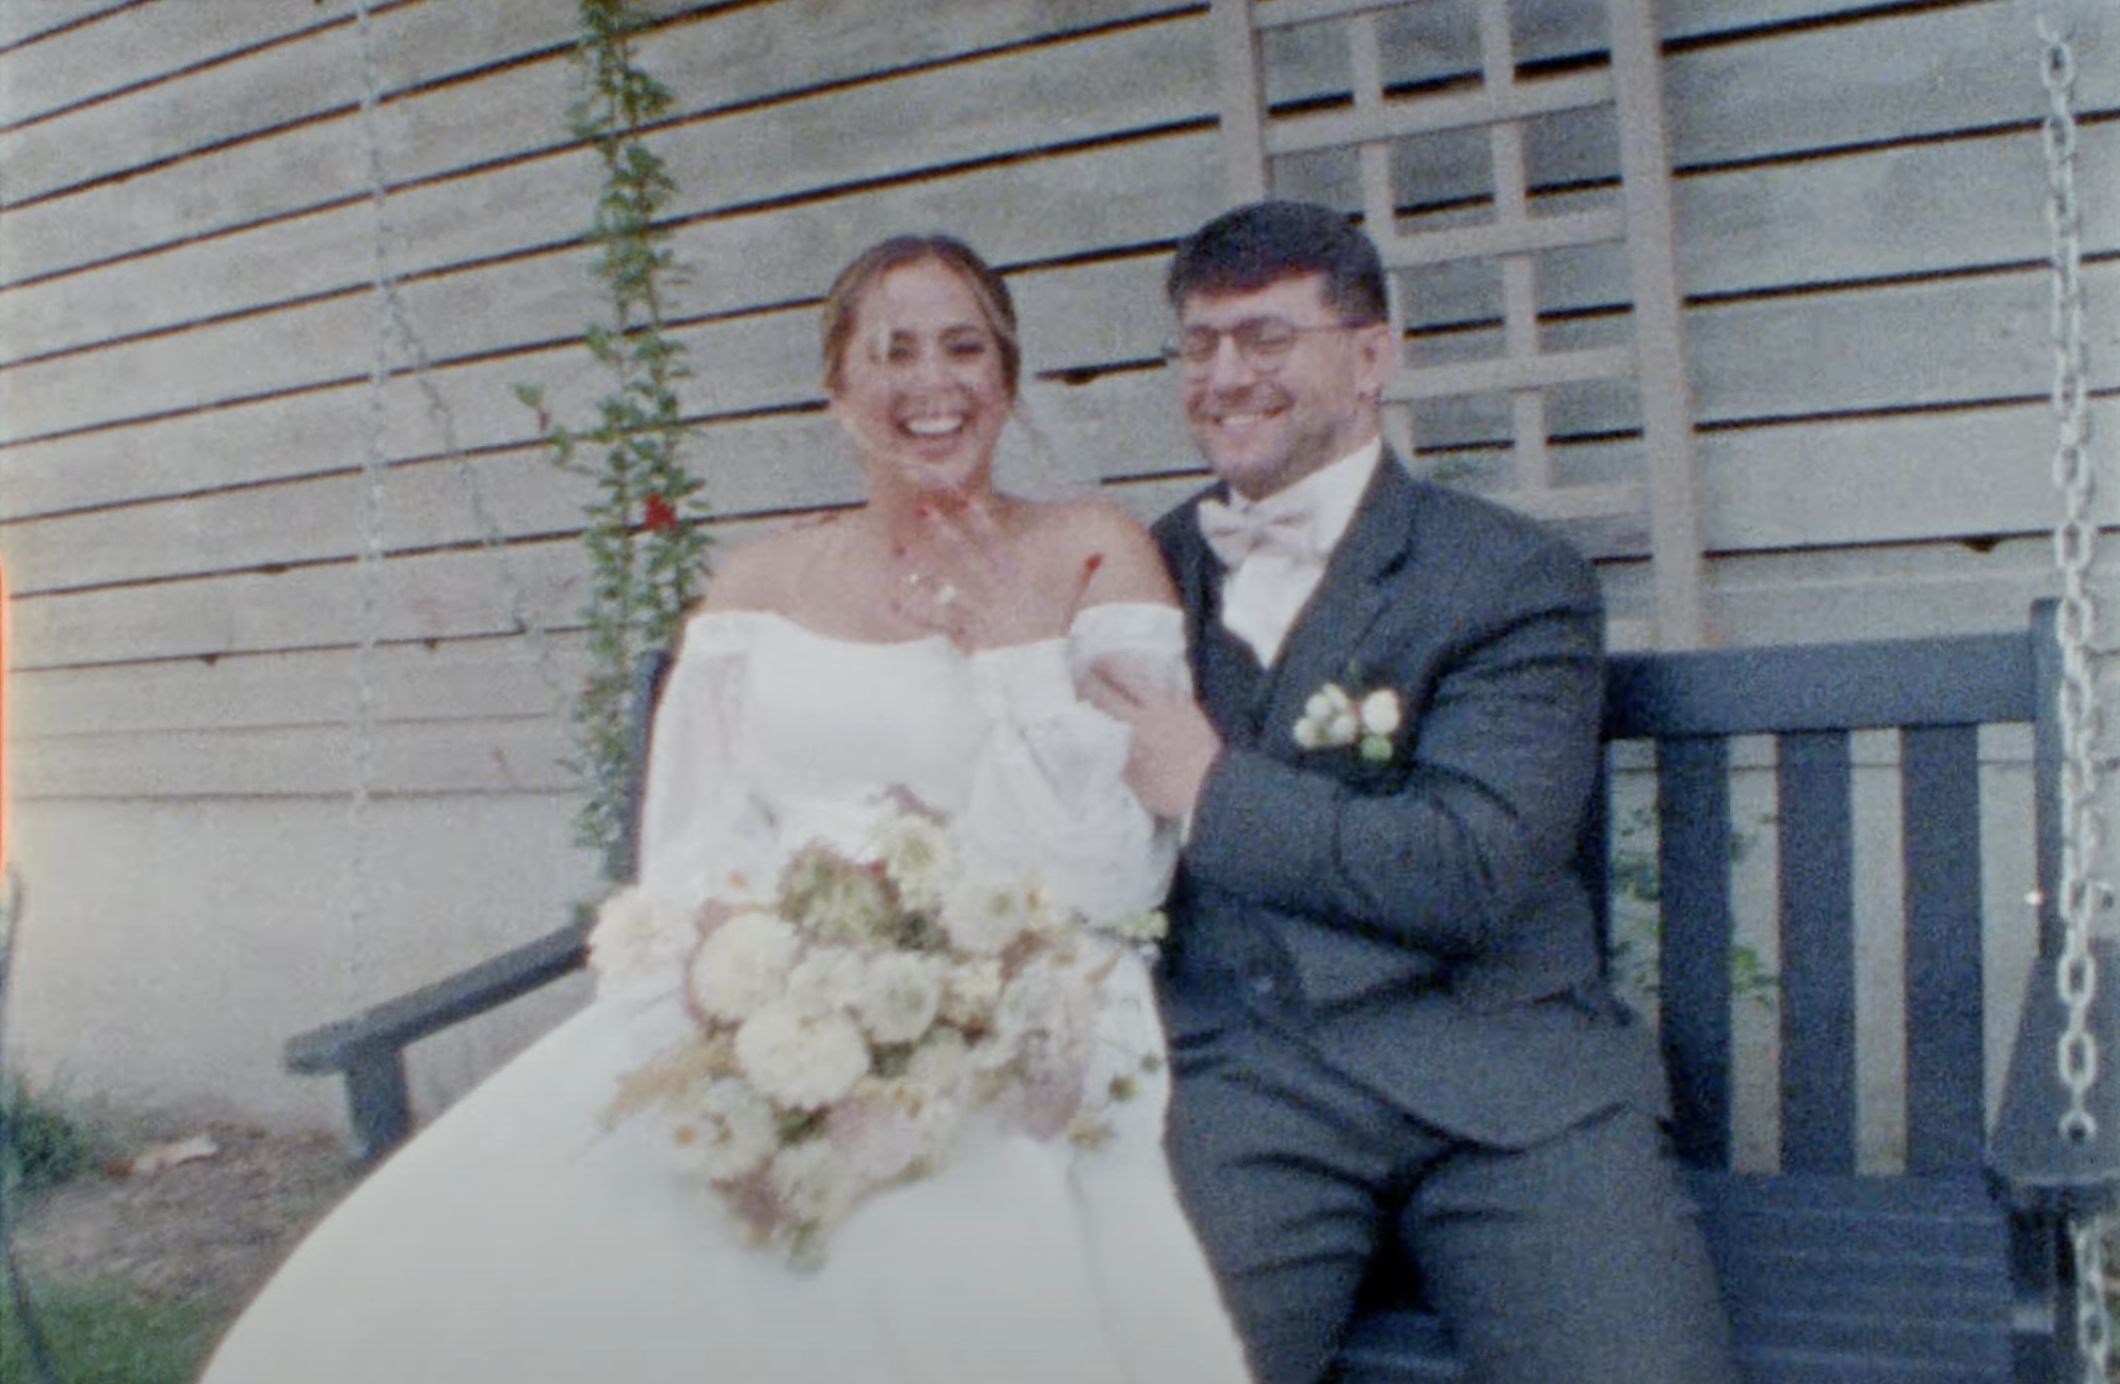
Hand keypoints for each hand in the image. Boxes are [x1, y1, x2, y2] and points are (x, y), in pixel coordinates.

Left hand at [889, 494, 1094, 649]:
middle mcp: (997, 598)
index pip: (999, 546)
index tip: (965, 499)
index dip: (982, 521)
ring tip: (898, 549)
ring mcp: (980, 619)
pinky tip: (891, 601)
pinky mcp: (968, 642)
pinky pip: (937, 627)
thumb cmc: (1053, 638)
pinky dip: (913, 615)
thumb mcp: (1070, 604)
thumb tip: (1099, 553)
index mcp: (1018, 584)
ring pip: (946, 589)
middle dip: (945, 533)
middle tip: (923, 510)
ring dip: (921, 568)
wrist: (1045, 681)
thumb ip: (1081, 576)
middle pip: (967, 559)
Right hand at [1080, 657, 1222, 820]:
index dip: (1083, 684)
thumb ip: (1115, 756)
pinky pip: (1165, 685)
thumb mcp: (1132, 781)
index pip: (1100, 695)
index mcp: (1132, 725)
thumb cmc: (1169, 792)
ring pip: (1145, 674)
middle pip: (1122, 672)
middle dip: (1103, 664)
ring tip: (1115, 668)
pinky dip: (1150, 681)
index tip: (1072, 679)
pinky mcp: (1190, 706)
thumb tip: (1099, 739)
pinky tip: (1147, 687)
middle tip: (1090, 663)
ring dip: (1127, 668)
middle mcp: (1151, 706)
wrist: (1215, 788)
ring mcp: (1173, 703)